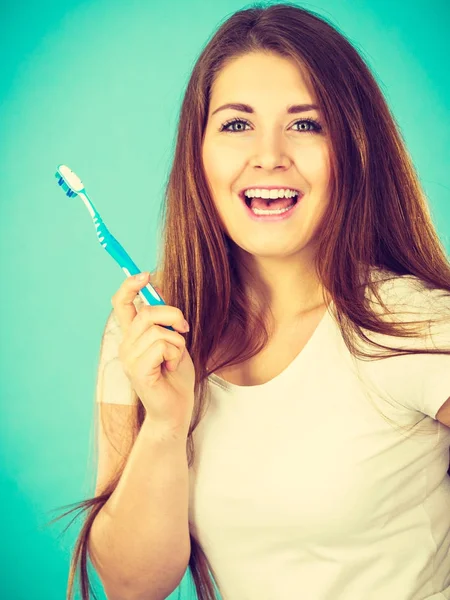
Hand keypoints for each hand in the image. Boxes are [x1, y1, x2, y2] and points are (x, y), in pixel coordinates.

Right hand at [111, 272, 194, 435]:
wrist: (176, 410)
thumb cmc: (176, 376)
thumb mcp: (173, 340)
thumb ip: (164, 320)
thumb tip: (159, 289)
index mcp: (132, 336)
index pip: (120, 303)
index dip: (129, 285)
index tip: (145, 274)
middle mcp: (126, 345)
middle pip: (146, 311)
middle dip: (173, 314)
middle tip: (185, 329)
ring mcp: (129, 358)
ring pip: (157, 329)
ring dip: (177, 341)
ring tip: (175, 357)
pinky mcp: (138, 370)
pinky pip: (162, 345)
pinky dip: (175, 353)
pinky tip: (171, 367)